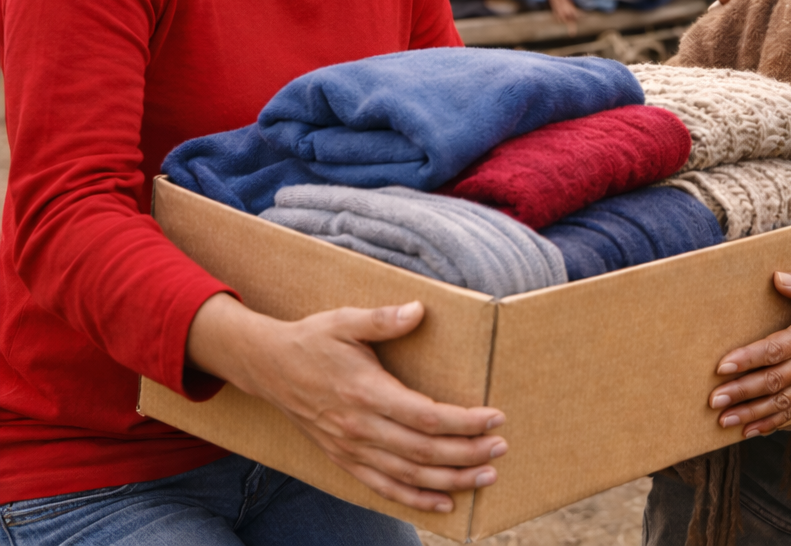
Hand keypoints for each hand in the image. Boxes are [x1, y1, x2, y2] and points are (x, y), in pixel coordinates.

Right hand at [187, 293, 505, 512]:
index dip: (463, 422)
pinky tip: (444, 503)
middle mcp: (360, 428)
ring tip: (486, 476)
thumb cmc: (312, 340)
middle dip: (467, 453)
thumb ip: (383, 319)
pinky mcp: (343, 459)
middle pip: (424, 450)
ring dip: (450, 479)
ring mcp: (351, 448)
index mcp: (366, 392)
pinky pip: (383, 487)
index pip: (426, 416)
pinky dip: (415, 499)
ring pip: (409, 475)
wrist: (267, 366)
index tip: (495, 418)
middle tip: (501, 448)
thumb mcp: (345, 320)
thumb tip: (418, 310)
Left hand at [708, 271, 790, 436]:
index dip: (748, 359)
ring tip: (724, 420)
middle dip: (742, 392)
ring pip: (780, 401)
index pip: (774, 349)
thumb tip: (778, 278)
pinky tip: (750, 430)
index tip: (723, 366)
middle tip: (714, 400)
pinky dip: (772, 422)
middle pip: (772, 381)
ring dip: (751, 412)